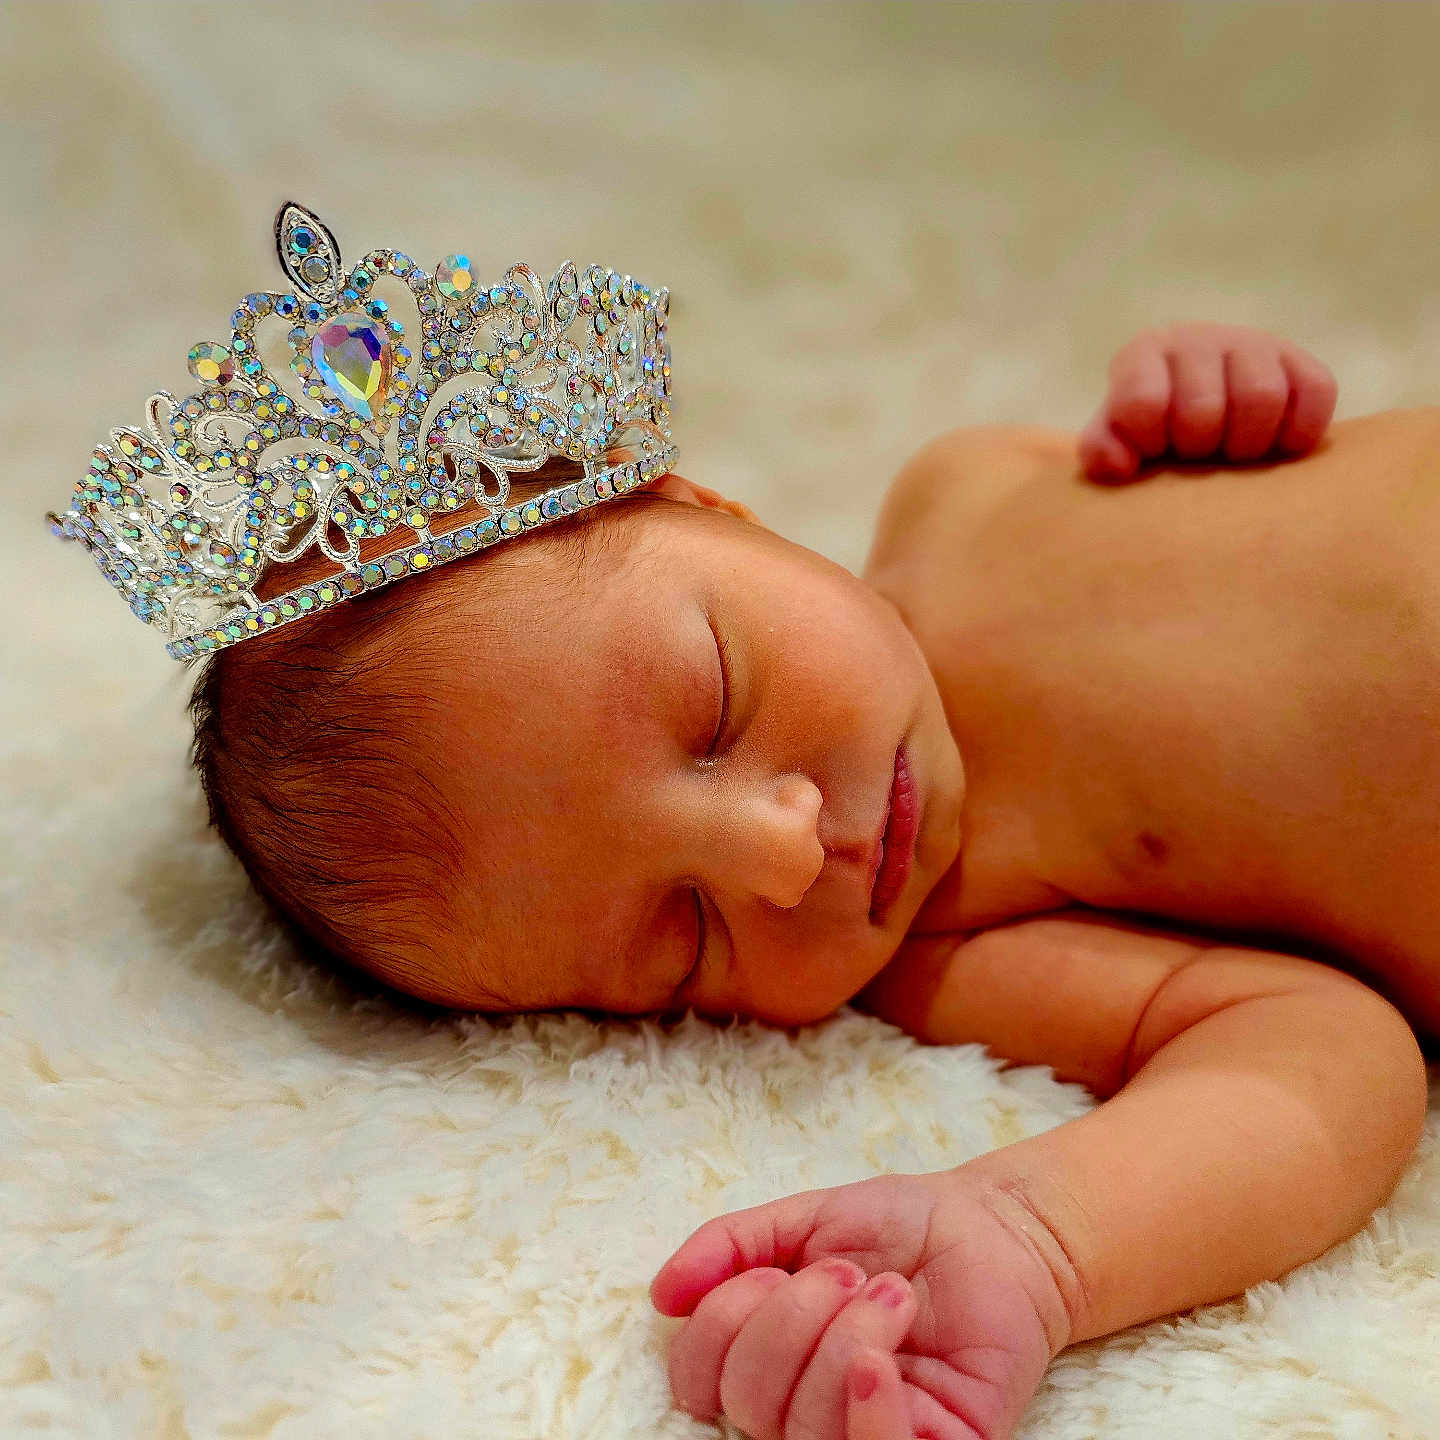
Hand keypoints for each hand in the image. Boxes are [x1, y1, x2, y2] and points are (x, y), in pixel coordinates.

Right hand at [650, 1167, 1075, 1439]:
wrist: (993, 1229)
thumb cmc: (900, 1228)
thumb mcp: (804, 1220)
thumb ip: (731, 1246)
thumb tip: (663, 1295)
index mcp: (767, 1358)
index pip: (696, 1378)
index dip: (723, 1321)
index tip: (781, 1270)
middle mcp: (803, 1409)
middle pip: (747, 1401)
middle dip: (792, 1318)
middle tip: (852, 1273)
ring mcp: (864, 1433)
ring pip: (804, 1427)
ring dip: (844, 1340)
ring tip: (893, 1296)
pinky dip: (869, 1412)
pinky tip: (884, 1360)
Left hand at [1078, 322, 1337, 480]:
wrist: (1199, 414)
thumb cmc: (1150, 432)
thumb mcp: (1116, 440)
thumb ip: (1101, 449)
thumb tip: (1118, 465)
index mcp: (1144, 353)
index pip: (1144, 403)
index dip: (1152, 441)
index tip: (1156, 448)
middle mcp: (1199, 339)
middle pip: (1204, 410)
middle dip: (1199, 448)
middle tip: (1198, 453)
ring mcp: (1254, 344)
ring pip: (1262, 398)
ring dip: (1247, 444)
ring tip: (1233, 451)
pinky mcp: (1301, 361)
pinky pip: (1316, 393)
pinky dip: (1298, 433)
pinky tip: (1274, 445)